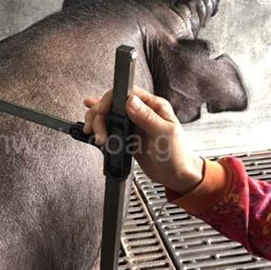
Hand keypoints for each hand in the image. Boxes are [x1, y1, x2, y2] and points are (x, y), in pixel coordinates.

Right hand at [83, 87, 203, 193]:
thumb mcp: (165, 133)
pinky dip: (99, 128)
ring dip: (97, 124)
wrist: (177, 176)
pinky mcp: (128, 136)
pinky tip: (93, 127)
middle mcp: (142, 112)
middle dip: (99, 116)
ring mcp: (133, 124)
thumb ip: (147, 116)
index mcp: (153, 106)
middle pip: (112, 104)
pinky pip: (110, 128)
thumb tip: (130, 101)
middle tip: (97, 130)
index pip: (126, 94)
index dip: (109, 100)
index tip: (101, 111)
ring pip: (108, 116)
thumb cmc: (178, 155)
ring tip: (97, 137)